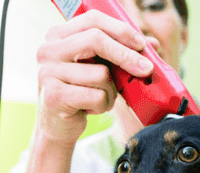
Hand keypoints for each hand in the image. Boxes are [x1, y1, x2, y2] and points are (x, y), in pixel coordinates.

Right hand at [35, 10, 155, 149]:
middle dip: (126, 55)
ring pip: (100, 74)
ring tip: (100, 97)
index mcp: (58, 36)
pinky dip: (103, 105)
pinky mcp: (54, 96)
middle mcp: (48, 50)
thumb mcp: (99, 68)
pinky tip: (92, 108)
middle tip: (146, 69)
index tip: (141, 43)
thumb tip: (152, 45)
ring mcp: (48, 73)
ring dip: (111, 91)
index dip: (120, 30)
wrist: (58, 126)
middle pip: (96, 40)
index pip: (93, 20)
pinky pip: (96, 96)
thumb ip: (120, 53)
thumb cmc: (82, 92)